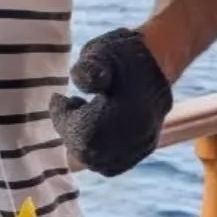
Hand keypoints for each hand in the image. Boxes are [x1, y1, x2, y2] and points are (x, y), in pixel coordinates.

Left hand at [48, 29, 172, 177]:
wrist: (158, 56)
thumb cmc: (123, 52)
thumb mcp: (101, 52)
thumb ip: (87, 69)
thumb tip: (82, 85)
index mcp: (124, 114)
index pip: (79, 133)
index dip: (61, 117)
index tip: (58, 98)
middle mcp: (135, 135)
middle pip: (87, 152)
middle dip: (71, 132)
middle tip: (72, 107)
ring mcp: (142, 144)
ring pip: (99, 162)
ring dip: (83, 145)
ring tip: (85, 117)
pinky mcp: (146, 147)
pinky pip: (114, 164)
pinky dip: (98, 154)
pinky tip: (96, 130)